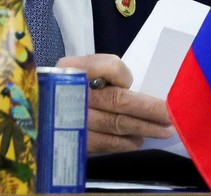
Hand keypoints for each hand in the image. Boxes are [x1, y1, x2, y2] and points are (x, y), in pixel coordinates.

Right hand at [56, 54, 173, 152]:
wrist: (38, 113)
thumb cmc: (67, 88)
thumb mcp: (81, 71)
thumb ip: (105, 72)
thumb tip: (130, 87)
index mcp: (72, 70)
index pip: (107, 66)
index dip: (123, 75)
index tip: (131, 82)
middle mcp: (71, 94)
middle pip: (118, 100)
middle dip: (150, 109)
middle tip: (172, 115)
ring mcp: (71, 121)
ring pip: (117, 125)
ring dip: (144, 128)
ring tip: (163, 130)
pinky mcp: (73, 142)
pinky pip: (106, 144)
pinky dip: (125, 143)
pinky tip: (137, 141)